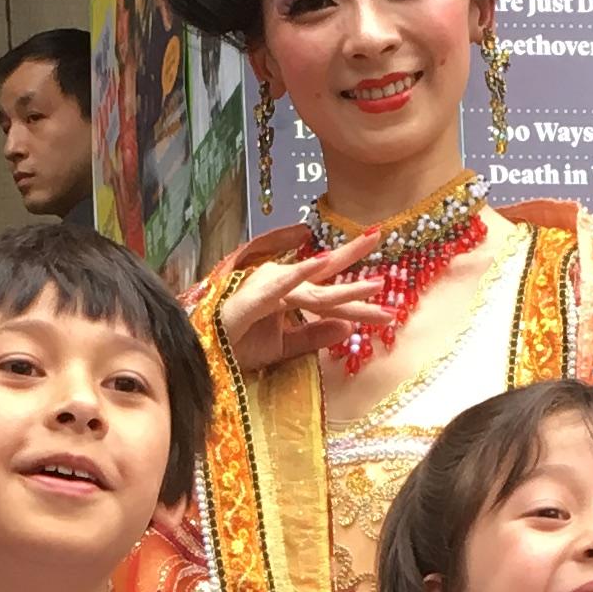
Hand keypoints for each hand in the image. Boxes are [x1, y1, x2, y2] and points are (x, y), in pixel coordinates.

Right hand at [219, 229, 390, 376]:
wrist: (204, 356)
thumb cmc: (238, 346)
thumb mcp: (284, 347)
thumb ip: (314, 336)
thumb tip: (348, 328)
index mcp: (290, 294)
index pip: (330, 293)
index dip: (358, 294)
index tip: (388, 300)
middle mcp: (283, 285)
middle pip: (326, 277)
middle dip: (355, 257)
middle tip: (381, 235)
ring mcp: (268, 288)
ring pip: (313, 288)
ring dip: (344, 284)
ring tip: (377, 282)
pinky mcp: (253, 299)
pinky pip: (281, 286)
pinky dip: (300, 274)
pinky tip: (321, 262)